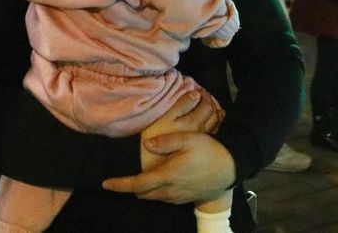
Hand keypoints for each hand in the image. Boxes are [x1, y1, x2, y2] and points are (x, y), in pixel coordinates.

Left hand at [102, 132, 235, 203]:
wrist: (231, 169)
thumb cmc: (209, 151)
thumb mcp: (188, 139)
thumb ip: (166, 141)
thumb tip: (147, 144)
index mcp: (167, 175)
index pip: (138, 184)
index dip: (120, 185)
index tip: (106, 184)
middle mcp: (170, 190)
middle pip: (143, 194)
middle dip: (130, 188)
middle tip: (121, 179)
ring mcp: (178, 197)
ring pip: (153, 197)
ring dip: (143, 190)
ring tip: (138, 178)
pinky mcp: (185, 199)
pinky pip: (164, 198)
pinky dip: (155, 191)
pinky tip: (158, 179)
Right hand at [142, 89, 222, 146]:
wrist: (152, 166)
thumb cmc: (155, 140)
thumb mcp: (164, 118)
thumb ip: (181, 105)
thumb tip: (195, 93)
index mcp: (195, 123)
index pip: (208, 105)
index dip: (205, 95)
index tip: (199, 90)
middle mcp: (202, 133)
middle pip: (214, 115)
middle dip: (211, 103)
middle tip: (204, 96)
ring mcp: (202, 144)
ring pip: (215, 127)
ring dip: (214, 115)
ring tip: (210, 108)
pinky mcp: (198, 151)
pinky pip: (212, 136)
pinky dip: (213, 127)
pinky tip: (208, 125)